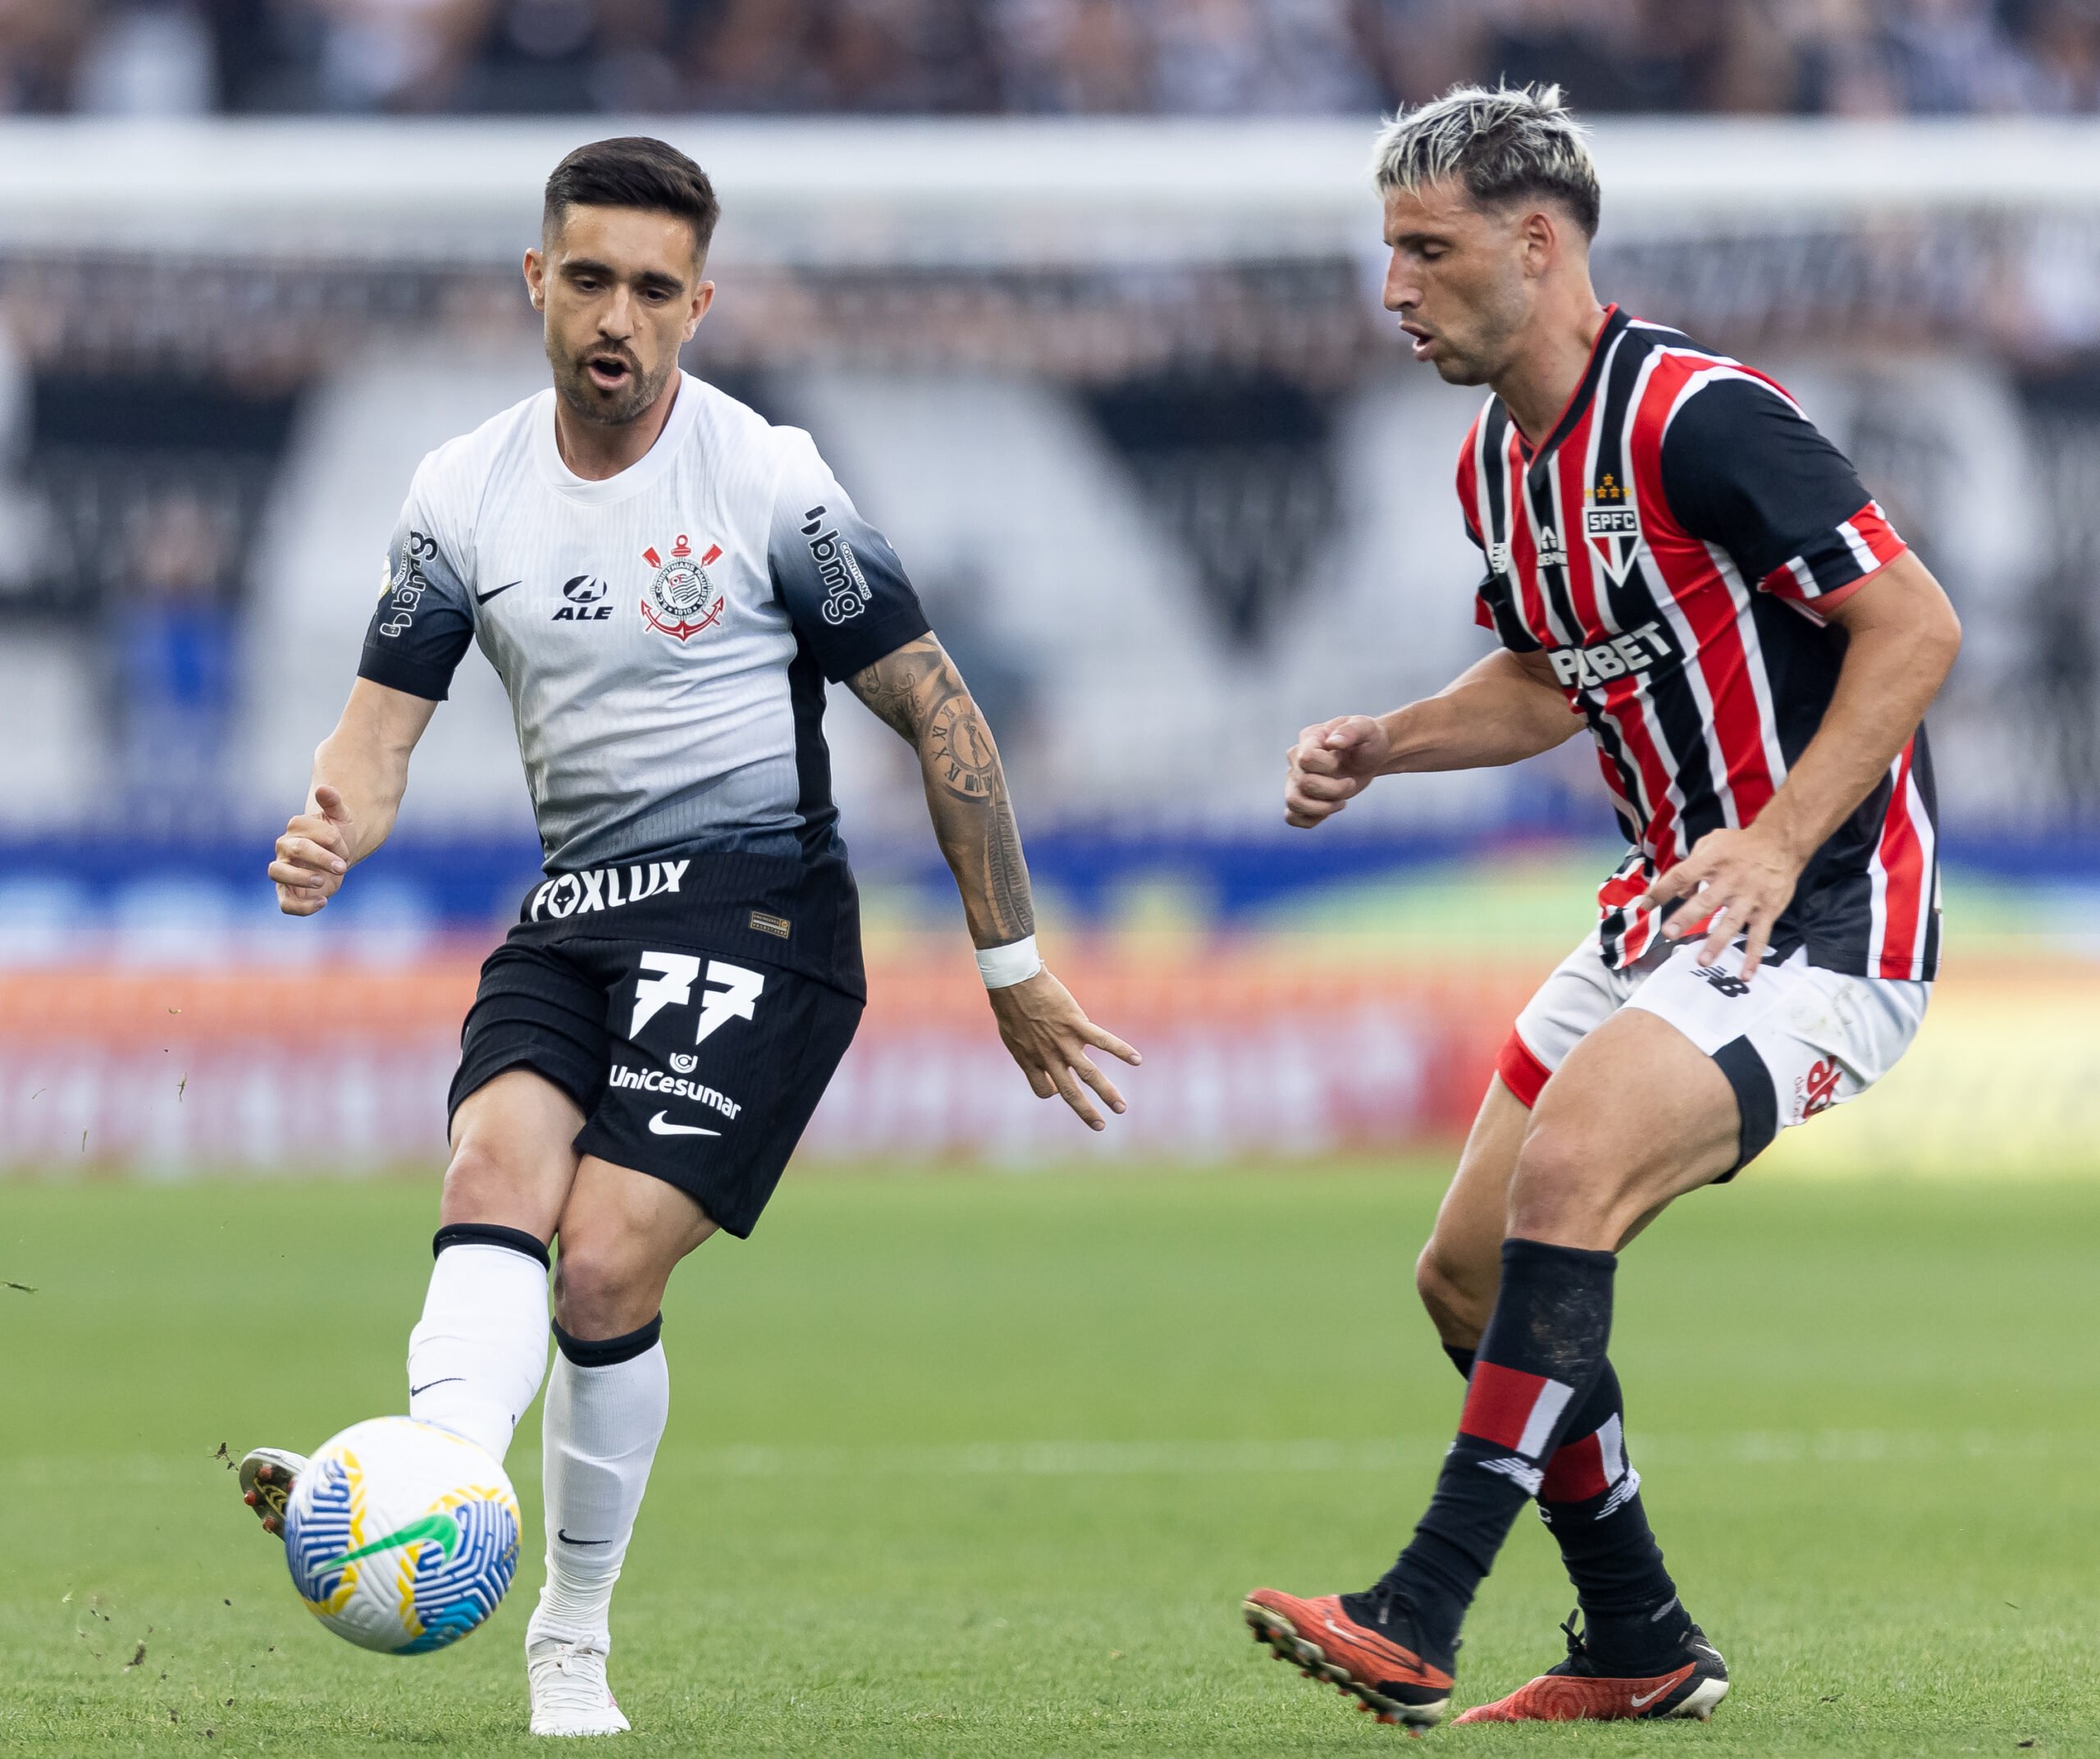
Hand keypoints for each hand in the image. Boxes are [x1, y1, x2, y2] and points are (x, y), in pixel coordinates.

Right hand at [269, 784, 354, 916]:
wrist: (339, 858)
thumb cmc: (338, 836)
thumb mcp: (341, 818)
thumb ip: (334, 803)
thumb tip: (324, 788)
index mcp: (296, 828)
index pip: (307, 832)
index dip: (331, 840)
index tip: (346, 848)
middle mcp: (284, 848)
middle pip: (295, 849)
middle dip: (321, 857)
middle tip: (343, 866)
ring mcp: (283, 870)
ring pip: (277, 873)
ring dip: (301, 878)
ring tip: (323, 882)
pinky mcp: (287, 893)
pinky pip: (285, 903)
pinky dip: (302, 906)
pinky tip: (323, 902)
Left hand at [989, 968, 1141, 1130]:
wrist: (1014, 980)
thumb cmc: (1009, 1003)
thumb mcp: (1009, 1034)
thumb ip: (1024, 1047)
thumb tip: (1035, 1052)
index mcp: (1030, 1059)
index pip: (1043, 1089)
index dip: (1051, 1091)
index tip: (1057, 1089)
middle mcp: (1048, 1056)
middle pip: (1070, 1091)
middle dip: (1086, 1111)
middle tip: (1101, 1126)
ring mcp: (1063, 1041)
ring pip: (1089, 1074)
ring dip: (1107, 1093)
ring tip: (1121, 1108)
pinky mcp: (1076, 1024)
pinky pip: (1102, 1041)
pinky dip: (1121, 1051)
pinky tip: (1137, 1060)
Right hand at [1284, 715, 1391, 827]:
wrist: (1370, 756)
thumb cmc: (1367, 739)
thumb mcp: (1366, 728)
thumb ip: (1351, 731)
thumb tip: (1333, 742)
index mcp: (1309, 738)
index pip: (1306, 759)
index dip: (1328, 766)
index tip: (1342, 760)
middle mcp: (1296, 759)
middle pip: (1304, 784)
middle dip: (1334, 790)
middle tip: (1351, 783)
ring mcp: (1295, 779)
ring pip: (1294, 803)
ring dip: (1322, 808)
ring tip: (1341, 803)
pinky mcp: (1300, 797)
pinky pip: (1292, 817)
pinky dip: (1310, 820)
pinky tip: (1328, 811)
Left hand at [1638, 824, 1804, 979]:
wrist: (1781, 843)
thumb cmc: (1740, 845)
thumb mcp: (1712, 843)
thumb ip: (1692, 864)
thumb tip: (1680, 892)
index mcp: (1713, 861)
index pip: (1681, 876)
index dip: (1662, 890)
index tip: (1645, 905)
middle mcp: (1731, 880)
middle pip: (1706, 901)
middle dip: (1686, 918)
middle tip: (1669, 933)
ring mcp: (1750, 897)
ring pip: (1731, 922)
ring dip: (1717, 943)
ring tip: (1702, 961)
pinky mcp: (1768, 910)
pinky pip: (1760, 936)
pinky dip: (1753, 956)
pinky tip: (1745, 974)